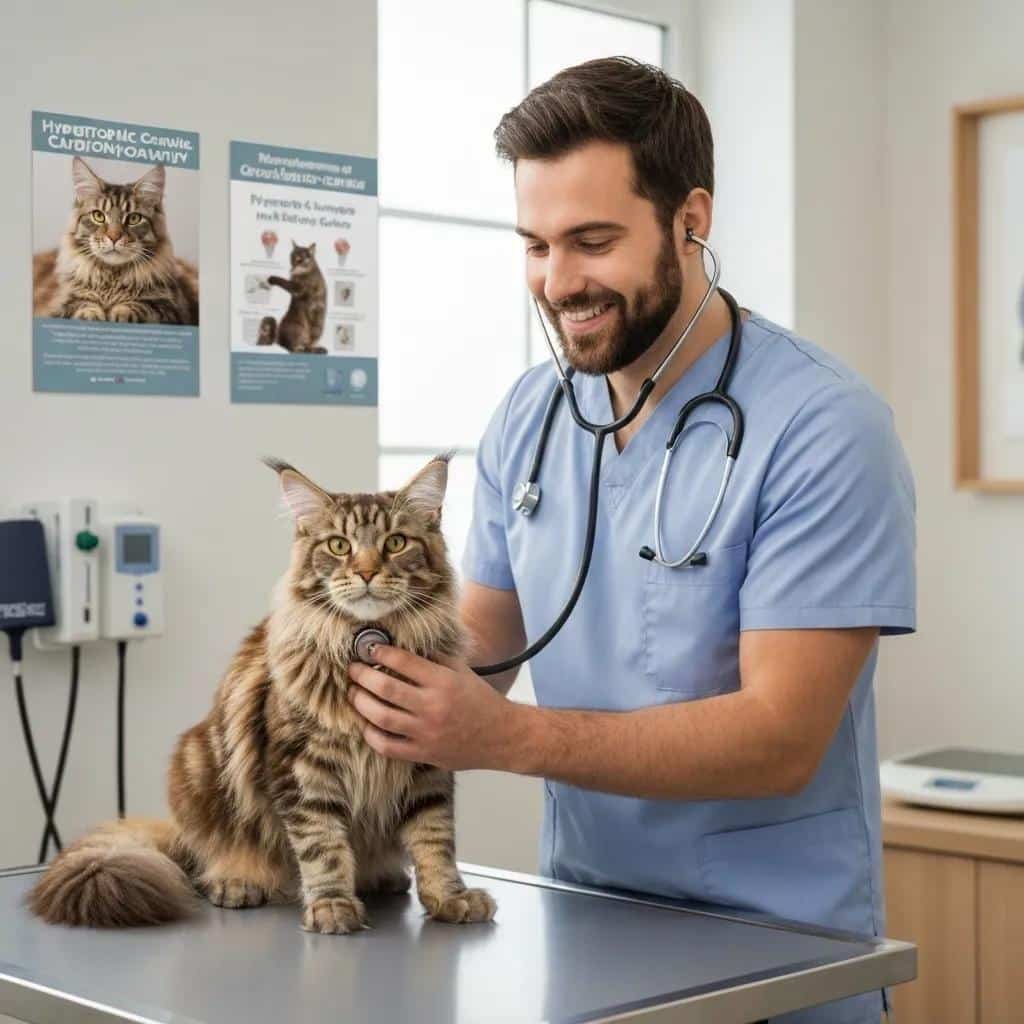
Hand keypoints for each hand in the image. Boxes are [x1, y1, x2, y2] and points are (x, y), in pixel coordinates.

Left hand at [346, 647, 524, 770]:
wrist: (502, 737)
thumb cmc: (480, 701)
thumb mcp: (462, 671)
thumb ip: (434, 659)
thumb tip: (402, 647)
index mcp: (443, 682)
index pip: (403, 662)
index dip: (381, 653)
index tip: (369, 649)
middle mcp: (433, 706)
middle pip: (386, 688)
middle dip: (362, 676)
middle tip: (353, 670)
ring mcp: (426, 732)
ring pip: (381, 717)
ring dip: (361, 703)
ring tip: (353, 693)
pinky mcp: (423, 753)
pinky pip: (387, 746)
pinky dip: (371, 734)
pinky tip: (366, 723)